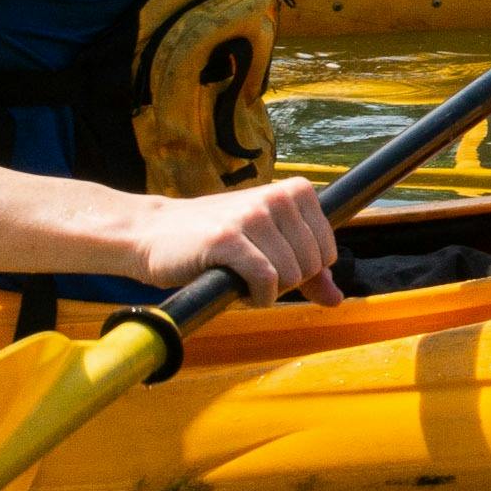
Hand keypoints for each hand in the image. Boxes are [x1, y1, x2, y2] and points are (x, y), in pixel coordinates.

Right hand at [128, 174, 341, 306]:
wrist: (153, 233)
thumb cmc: (214, 239)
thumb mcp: (267, 244)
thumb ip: (306, 269)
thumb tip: (337, 298)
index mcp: (294, 191)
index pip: (327, 250)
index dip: (304, 269)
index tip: (275, 264)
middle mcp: (276, 198)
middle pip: (311, 265)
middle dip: (286, 281)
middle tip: (254, 273)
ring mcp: (251, 216)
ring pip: (290, 274)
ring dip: (268, 290)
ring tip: (242, 278)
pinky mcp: (227, 239)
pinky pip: (266, 280)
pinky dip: (258, 297)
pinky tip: (242, 291)